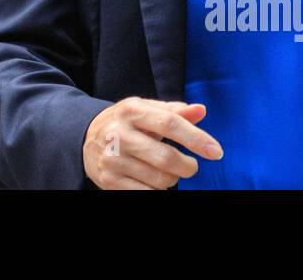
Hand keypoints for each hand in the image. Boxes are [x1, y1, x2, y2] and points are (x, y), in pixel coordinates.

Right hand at [83, 96, 222, 188]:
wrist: (86, 138)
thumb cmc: (126, 123)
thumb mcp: (146, 110)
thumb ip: (174, 111)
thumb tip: (201, 110)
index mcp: (132, 110)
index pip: (170, 123)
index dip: (196, 138)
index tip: (216, 152)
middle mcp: (119, 134)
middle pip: (167, 158)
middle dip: (188, 166)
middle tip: (190, 166)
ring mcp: (112, 159)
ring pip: (160, 180)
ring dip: (173, 179)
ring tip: (167, 171)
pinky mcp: (109, 181)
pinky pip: (147, 194)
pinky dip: (157, 190)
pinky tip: (152, 179)